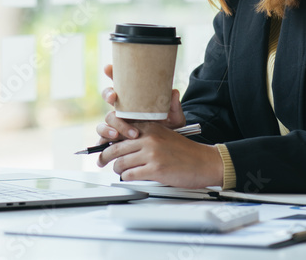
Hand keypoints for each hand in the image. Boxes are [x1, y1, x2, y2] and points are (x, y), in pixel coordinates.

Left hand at [96, 122, 223, 187]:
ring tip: (118, 171)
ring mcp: (152, 154)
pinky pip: (130, 175)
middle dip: (104, 156)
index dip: (108, 137)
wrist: (205, 162)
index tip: (103, 144)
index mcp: (150, 127)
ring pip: (120, 162)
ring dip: (117, 169)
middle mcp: (149, 138)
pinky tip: (130, 177)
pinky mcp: (155, 169)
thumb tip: (123, 144)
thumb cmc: (185, 152)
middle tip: (101, 161)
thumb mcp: (164, 135)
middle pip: (115, 146)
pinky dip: (126, 178)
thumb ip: (145, 137)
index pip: (120, 127)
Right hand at [97, 64, 185, 142]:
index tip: (108, 68)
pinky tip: (113, 137)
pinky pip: (103, 134)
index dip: (112, 73)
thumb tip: (174, 92)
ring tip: (119, 131)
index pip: (121, 82)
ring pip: (107, 118)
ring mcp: (118, 122)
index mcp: (135, 98)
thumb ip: (174, 107)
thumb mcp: (174, 117)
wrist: (166, 147)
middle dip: (108, 94)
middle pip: (108, 95)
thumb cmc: (168, 127)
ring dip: (112, 123)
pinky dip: (105, 135)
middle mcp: (124, 108)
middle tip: (114, 97)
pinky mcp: (115, 135)